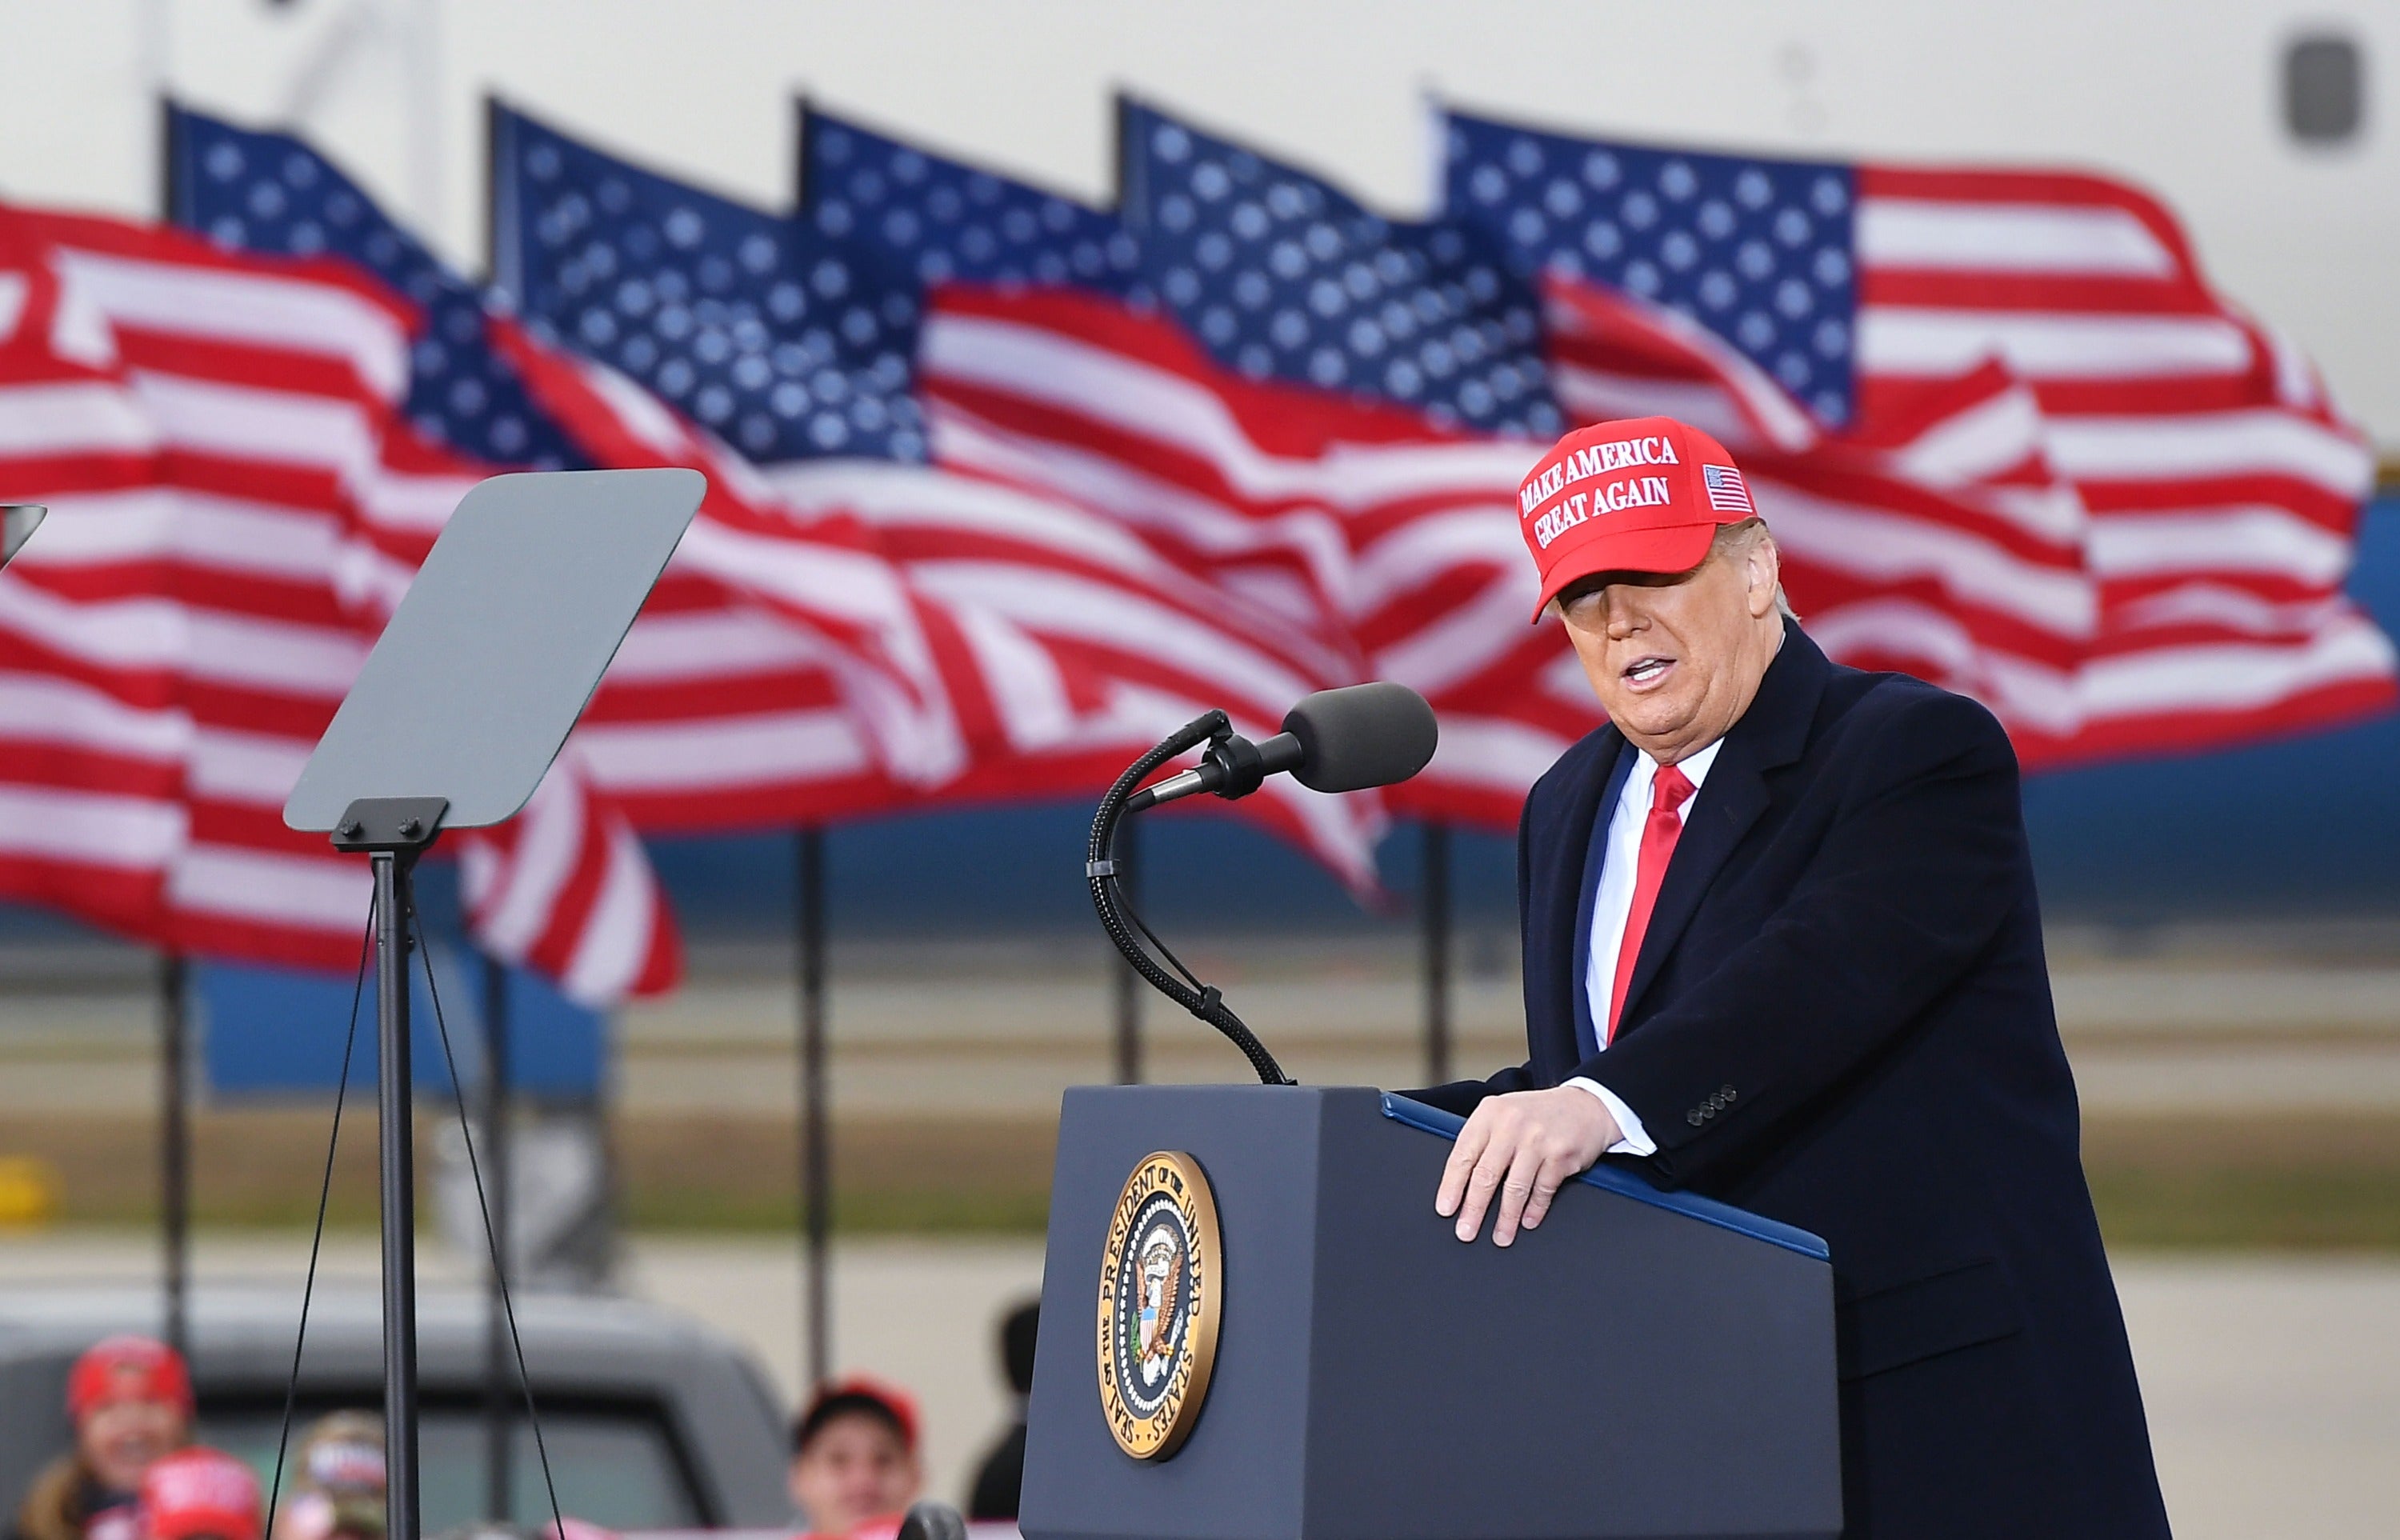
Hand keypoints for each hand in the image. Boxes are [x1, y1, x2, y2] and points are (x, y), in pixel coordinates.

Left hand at [1435, 1087, 1618, 1245]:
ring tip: (1500, 1236)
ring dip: (1506, 1218)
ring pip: (1514, 1187)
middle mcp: (1511, 1124)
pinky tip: (1528, 1221)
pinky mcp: (1561, 1154)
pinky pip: (1542, 1190)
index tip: (1446, 1209)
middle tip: (1466, 1231)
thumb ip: (1483, 1140)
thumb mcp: (1504, 1114)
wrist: (1585, 1105)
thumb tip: (1459, 1183)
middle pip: (1486, 1175)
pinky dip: (1534, 1210)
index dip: (1451, 1185)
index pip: (1463, 1154)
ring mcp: (1538, 1140)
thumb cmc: (1537, 1115)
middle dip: (1474, 1209)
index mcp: (1489, 1114)